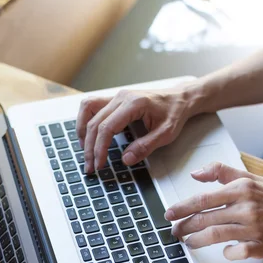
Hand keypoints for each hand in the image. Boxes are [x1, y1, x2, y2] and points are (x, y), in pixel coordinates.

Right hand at [76, 87, 195, 172]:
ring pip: (87, 110)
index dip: (100, 148)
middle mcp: (121, 97)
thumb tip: (125, 159)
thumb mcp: (166, 134)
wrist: (180, 98)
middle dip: (89, 146)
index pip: (107, 127)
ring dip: (82, 131)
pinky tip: (89, 137)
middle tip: (90, 166)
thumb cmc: (174, 113)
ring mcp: (116, 96)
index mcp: (133, 104)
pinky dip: (86, 121)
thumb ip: (145, 147)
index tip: (99, 164)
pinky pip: (92, 107)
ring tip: (85, 151)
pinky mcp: (115, 99)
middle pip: (94, 122)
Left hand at [164, 162, 262, 259]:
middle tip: (175, 231)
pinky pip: (236, 252)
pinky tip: (223, 251)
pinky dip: (226, 253)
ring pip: (216, 236)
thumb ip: (220, 172)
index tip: (169, 213)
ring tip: (189, 242)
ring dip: (197, 240)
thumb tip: (195, 173)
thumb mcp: (249, 176)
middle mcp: (246, 208)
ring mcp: (254, 228)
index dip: (182, 208)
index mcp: (241, 189)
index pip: (203, 199)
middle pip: (205, 219)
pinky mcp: (262, 246)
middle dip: (185, 227)